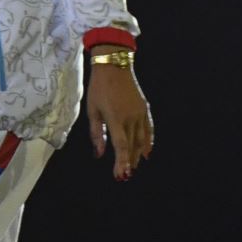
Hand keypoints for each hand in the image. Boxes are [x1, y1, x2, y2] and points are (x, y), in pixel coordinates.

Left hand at [86, 56, 153, 181]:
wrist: (114, 66)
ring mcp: (139, 113)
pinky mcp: (144, 109)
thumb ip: (97, 133)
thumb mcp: (92, 110)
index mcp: (115, 119)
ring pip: (141, 140)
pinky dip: (149, 142)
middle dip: (129, 162)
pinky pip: (149, 129)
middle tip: (125, 174)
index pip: (121, 146)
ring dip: (138, 155)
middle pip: (132, 146)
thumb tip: (99, 154)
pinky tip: (147, 152)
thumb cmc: (99, 88)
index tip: (120, 175)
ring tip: (134, 166)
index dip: (121, 162)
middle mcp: (130, 118)